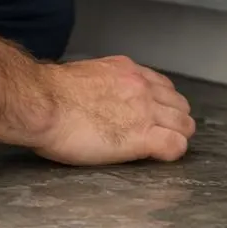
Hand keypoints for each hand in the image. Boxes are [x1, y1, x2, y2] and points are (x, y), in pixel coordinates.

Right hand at [31, 56, 195, 165]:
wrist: (42, 103)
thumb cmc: (48, 94)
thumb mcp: (83, 76)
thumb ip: (101, 83)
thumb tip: (98, 96)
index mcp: (126, 70)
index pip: (162, 86)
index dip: (161, 104)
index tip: (153, 115)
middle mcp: (141, 87)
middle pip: (179, 105)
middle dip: (174, 120)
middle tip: (160, 134)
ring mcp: (145, 111)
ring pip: (184, 125)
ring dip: (177, 136)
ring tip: (162, 148)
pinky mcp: (143, 137)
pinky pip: (176, 146)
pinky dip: (172, 153)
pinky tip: (159, 157)